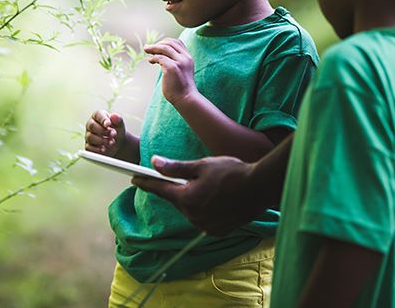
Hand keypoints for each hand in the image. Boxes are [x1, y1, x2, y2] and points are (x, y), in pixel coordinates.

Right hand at [84, 110, 124, 156]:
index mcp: (98, 116)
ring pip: (90, 137)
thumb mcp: (120, 125)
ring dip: (102, 140)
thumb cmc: (117, 130)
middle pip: (92, 126)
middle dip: (103, 131)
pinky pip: (89, 148)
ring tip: (112, 142)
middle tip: (113, 134)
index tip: (108, 124)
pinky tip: (104, 149)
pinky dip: (97, 149)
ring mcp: (88, 135)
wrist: (117, 143)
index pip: (97, 115)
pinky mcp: (88, 146)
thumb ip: (118, 120)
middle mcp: (91, 125)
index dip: (103, 119)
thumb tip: (114, 116)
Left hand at [132, 155, 270, 235]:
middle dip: (177, 188)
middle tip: (183, 176)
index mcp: (188, 198)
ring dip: (192, 200)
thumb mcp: (202, 165)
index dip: (146, 183)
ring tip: (207, 187)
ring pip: (190, 210)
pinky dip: (204, 210)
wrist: (260, 188)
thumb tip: (154, 163)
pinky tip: (215, 199)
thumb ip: (176, 167)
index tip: (134, 178)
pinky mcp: (217, 231)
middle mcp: (194, 215)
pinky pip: (203, 219)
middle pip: (177, 200)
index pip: (160, 190)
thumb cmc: (232, 172)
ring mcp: (206, 226)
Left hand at [144, 38, 196, 105]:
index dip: (166, 42)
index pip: (177, 42)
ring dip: (153, 48)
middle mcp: (185, 58)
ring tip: (146, 50)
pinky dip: (153, 58)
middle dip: (157, 44)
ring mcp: (179, 62)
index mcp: (188, 57)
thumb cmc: (181, 87)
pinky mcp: (172, 67)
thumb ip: (175, 62)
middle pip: (170, 43)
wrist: (186, 98)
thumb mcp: (181, 71)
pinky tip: (150, 61)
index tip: (157, 46)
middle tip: (148, 48)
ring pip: (164, 48)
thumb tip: (160, 56)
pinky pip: (159, 57)